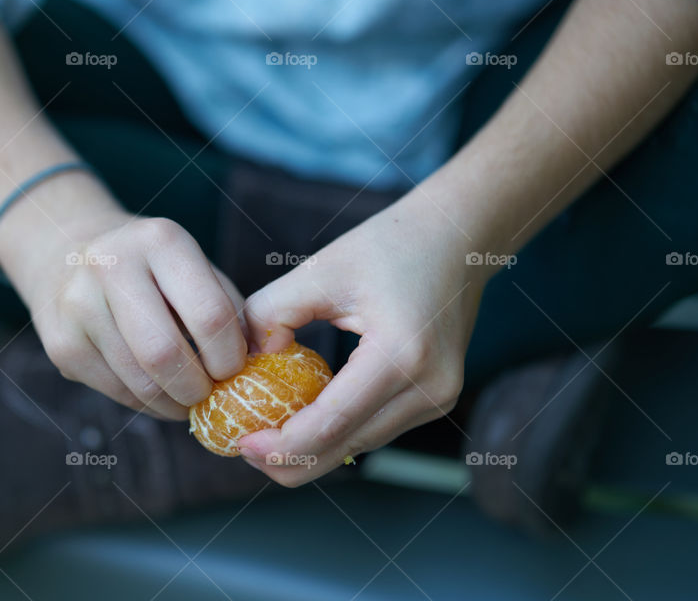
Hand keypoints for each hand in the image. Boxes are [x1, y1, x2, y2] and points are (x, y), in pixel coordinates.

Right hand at [22, 214, 247, 419]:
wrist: (70, 255)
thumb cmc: (156, 270)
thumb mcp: (197, 269)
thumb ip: (231, 311)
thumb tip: (260, 364)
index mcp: (160, 240)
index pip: (209, 315)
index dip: (230, 356)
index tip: (235, 368)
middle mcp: (111, 265)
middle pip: (166, 354)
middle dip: (199, 387)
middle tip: (212, 391)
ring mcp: (78, 305)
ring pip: (141, 382)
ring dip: (176, 403)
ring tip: (190, 396)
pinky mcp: (61, 344)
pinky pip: (118, 393)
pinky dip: (149, 404)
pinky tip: (159, 391)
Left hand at [238, 195, 489, 485]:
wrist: (456, 237)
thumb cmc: (388, 245)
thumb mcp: (320, 271)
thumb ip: (271, 314)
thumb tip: (246, 364)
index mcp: (403, 355)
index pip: (333, 422)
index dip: (283, 444)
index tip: (242, 444)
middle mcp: (429, 387)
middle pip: (347, 446)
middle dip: (291, 459)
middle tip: (245, 449)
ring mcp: (439, 399)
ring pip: (361, 445)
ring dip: (312, 448)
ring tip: (265, 434)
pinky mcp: (435, 399)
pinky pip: (375, 428)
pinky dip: (336, 431)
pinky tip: (301, 418)